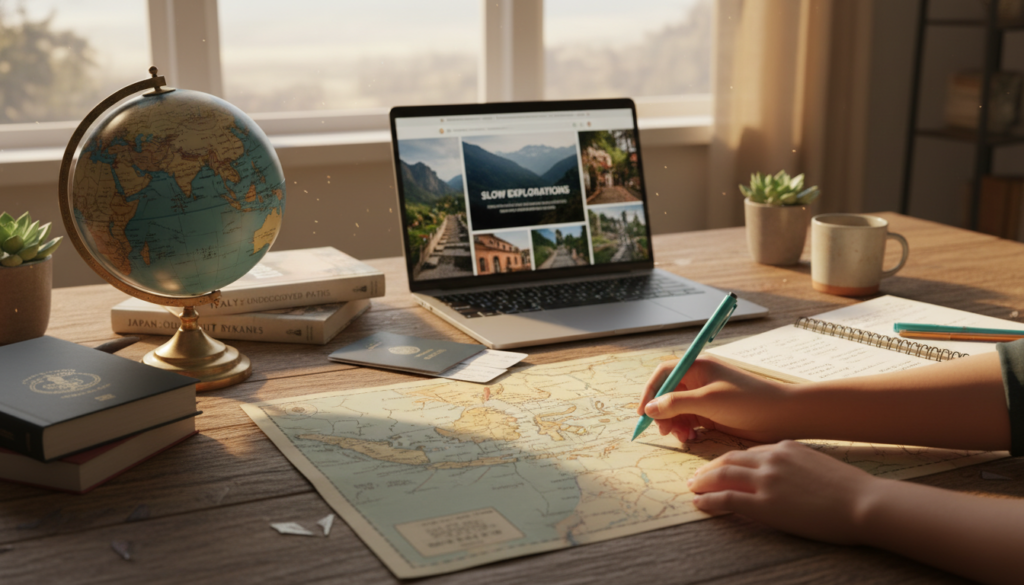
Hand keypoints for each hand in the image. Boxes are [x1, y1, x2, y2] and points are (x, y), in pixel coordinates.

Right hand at [636, 357, 794, 442]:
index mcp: (697, 367)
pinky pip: (689, 420)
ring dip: (674, 424)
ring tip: (682, 437)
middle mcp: (699, 380)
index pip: (664, 374)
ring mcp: (705, 397)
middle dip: (662, 412)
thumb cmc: (747, 401)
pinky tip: (691, 437)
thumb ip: (675, 403)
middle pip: (667, 394)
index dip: (650, 391)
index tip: (643, 413)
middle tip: (663, 431)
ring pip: (677, 410)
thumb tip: (650, 408)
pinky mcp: (712, 413)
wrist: (780, 415)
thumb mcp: (707, 401)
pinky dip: (686, 429)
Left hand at [689, 440, 879, 544]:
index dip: (729, 460)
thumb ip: (796, 465)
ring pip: (723, 475)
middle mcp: (772, 459)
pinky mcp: (765, 504)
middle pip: (729, 459)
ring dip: (703, 482)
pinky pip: (727, 499)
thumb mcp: (818, 465)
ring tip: (692, 488)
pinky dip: (709, 500)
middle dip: (709, 468)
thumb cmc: (850, 490)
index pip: (747, 452)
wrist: (864, 502)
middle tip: (696, 476)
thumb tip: (785, 476)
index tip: (719, 467)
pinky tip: (699, 504)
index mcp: (785, 447)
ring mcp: (767, 481)